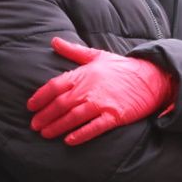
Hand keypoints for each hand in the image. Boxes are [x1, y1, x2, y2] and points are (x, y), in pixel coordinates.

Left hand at [25, 38, 176, 145]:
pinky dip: (80, 134)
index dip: (40, 97)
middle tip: (34, 125)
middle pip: (61, 104)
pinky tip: (69, 140)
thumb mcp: (96, 55)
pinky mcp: (115, 116)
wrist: (151, 77)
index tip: (30, 106)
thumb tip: (53, 41)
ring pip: (73, 117)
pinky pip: (94, 127)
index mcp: (83, 74)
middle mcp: (90, 88)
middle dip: (45, 116)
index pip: (55, 85)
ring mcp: (102, 103)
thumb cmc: (122, 67)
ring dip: (57, 126)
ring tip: (45, 134)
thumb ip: (73, 51)